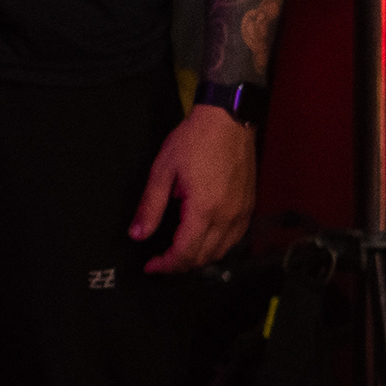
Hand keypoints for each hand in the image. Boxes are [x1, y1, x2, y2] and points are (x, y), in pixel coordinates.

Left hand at [130, 104, 254, 273]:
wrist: (228, 119)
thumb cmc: (194, 140)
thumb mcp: (163, 171)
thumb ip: (150, 207)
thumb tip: (137, 235)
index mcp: (204, 210)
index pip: (184, 253)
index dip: (165, 265)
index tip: (150, 266)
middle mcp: (226, 217)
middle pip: (204, 257)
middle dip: (180, 264)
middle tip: (161, 261)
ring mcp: (241, 212)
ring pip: (221, 251)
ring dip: (200, 258)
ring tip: (180, 252)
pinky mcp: (249, 205)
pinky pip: (235, 238)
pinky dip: (218, 246)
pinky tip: (206, 239)